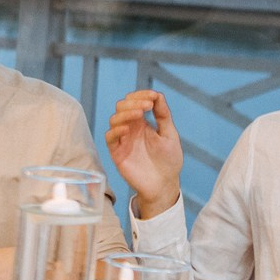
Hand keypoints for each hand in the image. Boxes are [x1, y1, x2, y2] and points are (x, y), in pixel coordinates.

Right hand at [105, 89, 182, 217]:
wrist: (164, 184)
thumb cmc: (169, 160)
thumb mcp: (170, 134)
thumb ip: (163, 115)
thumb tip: (157, 94)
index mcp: (143, 123)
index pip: (135, 101)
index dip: (141, 95)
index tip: (153, 96)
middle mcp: (130, 128)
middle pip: (122, 106)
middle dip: (133, 101)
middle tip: (147, 105)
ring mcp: (123, 140)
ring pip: (114, 119)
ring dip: (126, 113)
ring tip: (140, 113)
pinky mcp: (117, 152)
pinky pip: (110, 137)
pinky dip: (116, 130)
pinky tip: (128, 128)